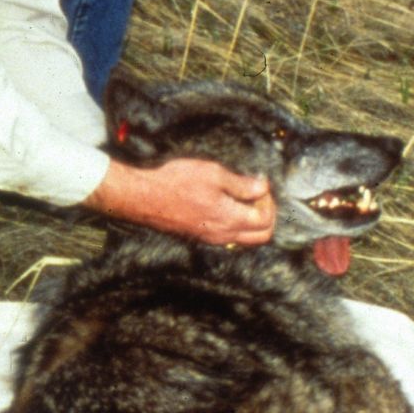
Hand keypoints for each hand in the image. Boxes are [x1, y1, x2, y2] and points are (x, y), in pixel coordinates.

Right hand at [83, 157, 274, 244]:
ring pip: (246, 238)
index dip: (269, 201)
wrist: (144, 197)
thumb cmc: (176, 182)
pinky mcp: (201, 236)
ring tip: (242, 197)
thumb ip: (242, 184)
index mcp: (230, 220)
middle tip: (258, 194)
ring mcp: (212, 238)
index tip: (259, 184)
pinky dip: (237, 223)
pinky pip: (229, 236)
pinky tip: (226, 203)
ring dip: (252, 220)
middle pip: (262, 236)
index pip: (266, 220)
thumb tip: (263, 188)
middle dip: (267, 215)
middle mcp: (223, 235)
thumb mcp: (213, 174)